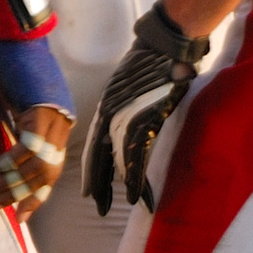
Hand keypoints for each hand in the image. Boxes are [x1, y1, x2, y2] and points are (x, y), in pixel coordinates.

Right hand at [0, 34, 70, 218]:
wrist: (18, 37)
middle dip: (18, 195)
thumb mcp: (19, 101)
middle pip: (47, 174)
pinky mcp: (41, 110)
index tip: (21, 216)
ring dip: (9, 183)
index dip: (37, 196)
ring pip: (38, 165)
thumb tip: (9, 149)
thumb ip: (20, 124)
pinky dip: (9, 162)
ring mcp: (55, 117)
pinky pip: (28, 147)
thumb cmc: (13, 66)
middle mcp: (63, 124)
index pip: (53, 171)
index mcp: (59, 124)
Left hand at [84, 4, 212, 215]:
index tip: (89, 189)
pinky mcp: (145, 121)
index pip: (95, 145)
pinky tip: (135, 196)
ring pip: (118, 161)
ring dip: (118, 187)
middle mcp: (113, 117)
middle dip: (99, 183)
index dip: (93, 168)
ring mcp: (127, 119)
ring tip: (111, 207)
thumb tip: (135, 112)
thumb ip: (127, 102)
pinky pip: (137, 156)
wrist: (163, 45)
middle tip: (96, 205)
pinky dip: (136, 178)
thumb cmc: (150, 60)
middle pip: (101, 157)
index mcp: (108, 109)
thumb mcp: (129, 83)